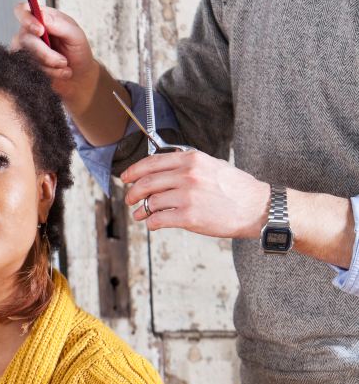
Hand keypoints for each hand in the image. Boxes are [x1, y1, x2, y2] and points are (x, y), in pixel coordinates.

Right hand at [11, 3, 99, 102]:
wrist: (79, 76)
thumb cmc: (78, 52)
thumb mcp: (77, 36)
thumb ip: (61, 25)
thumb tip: (43, 17)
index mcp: (43, 18)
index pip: (22, 10)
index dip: (27, 19)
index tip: (40, 31)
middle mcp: (30, 32)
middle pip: (24, 38)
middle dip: (45, 53)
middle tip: (63, 61)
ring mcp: (25, 50)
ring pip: (25, 56)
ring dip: (48, 66)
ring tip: (65, 67)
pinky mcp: (24, 66)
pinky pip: (27, 70)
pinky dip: (46, 74)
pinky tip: (59, 73)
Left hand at [121, 149, 269, 237]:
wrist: (258, 208)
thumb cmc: (237, 188)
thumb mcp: (213, 165)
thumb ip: (188, 164)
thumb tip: (164, 167)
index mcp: (192, 160)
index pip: (152, 162)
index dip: (134, 171)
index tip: (125, 178)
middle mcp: (188, 175)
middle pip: (147, 182)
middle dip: (133, 192)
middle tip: (129, 198)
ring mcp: (187, 196)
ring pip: (151, 202)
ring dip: (140, 210)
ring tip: (139, 214)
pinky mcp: (189, 217)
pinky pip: (159, 219)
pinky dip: (151, 223)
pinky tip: (152, 224)